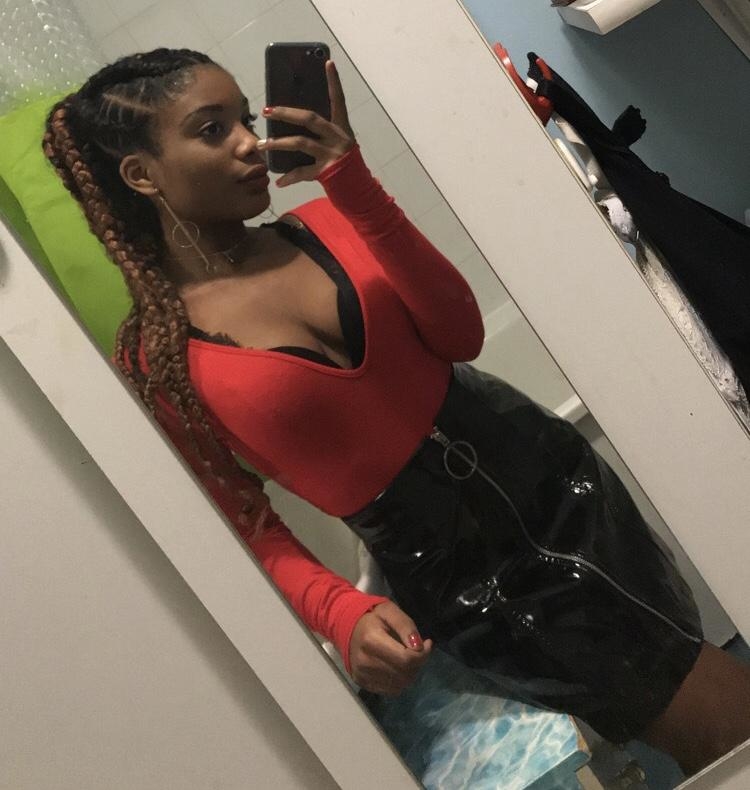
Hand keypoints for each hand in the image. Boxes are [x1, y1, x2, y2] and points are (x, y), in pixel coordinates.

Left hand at [258, 60, 354, 187]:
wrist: (358, 189)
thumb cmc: (344, 164)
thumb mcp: (338, 143)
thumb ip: (323, 132)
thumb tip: (294, 120)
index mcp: (342, 127)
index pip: (338, 99)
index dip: (334, 81)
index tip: (328, 62)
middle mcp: (337, 137)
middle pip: (310, 118)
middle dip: (286, 113)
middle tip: (266, 111)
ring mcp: (331, 154)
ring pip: (300, 143)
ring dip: (278, 144)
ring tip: (261, 144)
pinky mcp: (325, 171)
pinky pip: (302, 172)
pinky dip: (289, 178)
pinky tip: (279, 181)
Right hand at [348, 600, 432, 695]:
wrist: (346, 626)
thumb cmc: (371, 617)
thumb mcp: (389, 611)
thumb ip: (405, 625)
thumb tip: (419, 645)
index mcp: (372, 640)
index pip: (406, 660)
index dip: (423, 654)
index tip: (426, 643)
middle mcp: (365, 662)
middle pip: (405, 674)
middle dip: (418, 663)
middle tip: (418, 650)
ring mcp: (363, 675)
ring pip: (400, 685)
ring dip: (410, 673)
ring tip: (407, 658)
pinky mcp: (362, 683)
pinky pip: (391, 690)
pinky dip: (400, 681)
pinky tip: (397, 667)